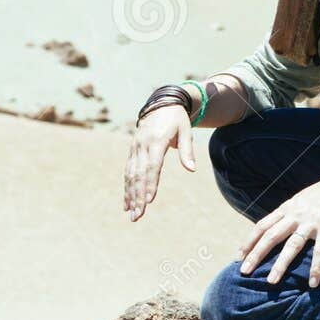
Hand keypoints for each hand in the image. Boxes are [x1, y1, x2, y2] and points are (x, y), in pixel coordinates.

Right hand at [124, 103, 194, 220]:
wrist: (161, 103)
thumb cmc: (177, 119)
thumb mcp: (185, 130)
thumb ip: (187, 150)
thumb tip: (192, 170)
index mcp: (156, 140)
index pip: (152, 166)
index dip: (150, 184)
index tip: (148, 201)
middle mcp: (142, 145)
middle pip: (139, 175)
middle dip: (137, 197)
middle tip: (138, 216)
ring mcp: (135, 148)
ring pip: (131, 176)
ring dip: (130, 196)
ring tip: (132, 215)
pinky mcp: (133, 151)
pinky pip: (128, 172)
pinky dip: (127, 188)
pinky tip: (127, 203)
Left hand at [238, 174, 319, 286]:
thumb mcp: (300, 199)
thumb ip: (288, 213)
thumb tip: (275, 227)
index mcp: (288, 208)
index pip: (263, 225)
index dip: (249, 241)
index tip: (239, 256)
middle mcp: (296, 215)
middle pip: (271, 236)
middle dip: (256, 255)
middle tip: (244, 272)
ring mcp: (312, 222)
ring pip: (292, 246)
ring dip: (280, 265)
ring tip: (271, 281)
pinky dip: (316, 268)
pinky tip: (312, 283)